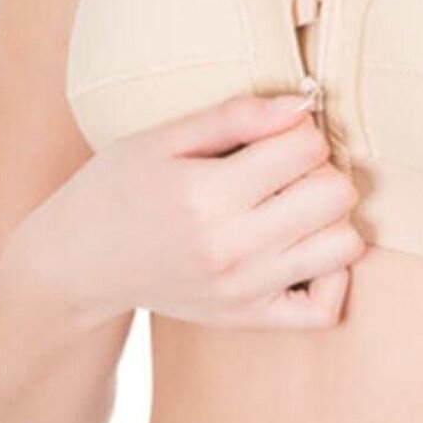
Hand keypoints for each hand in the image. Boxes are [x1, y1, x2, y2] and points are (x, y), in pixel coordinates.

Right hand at [7, 91, 366, 329]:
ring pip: (343, 245)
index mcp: (206, 196)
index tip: (271, 133)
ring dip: (329, 216)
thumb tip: (303, 103)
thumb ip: (235, 116)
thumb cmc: (118, 188)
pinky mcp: (249, 319)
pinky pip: (326, 308)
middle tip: (286, 166)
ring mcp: (244, 292)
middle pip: (335, 195)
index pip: (305, 147)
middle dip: (319, 168)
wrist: (79, 264)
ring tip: (293, 203)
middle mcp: (231, 250)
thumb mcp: (163, 138)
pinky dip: (331, 275)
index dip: (297, 128)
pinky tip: (302, 248)